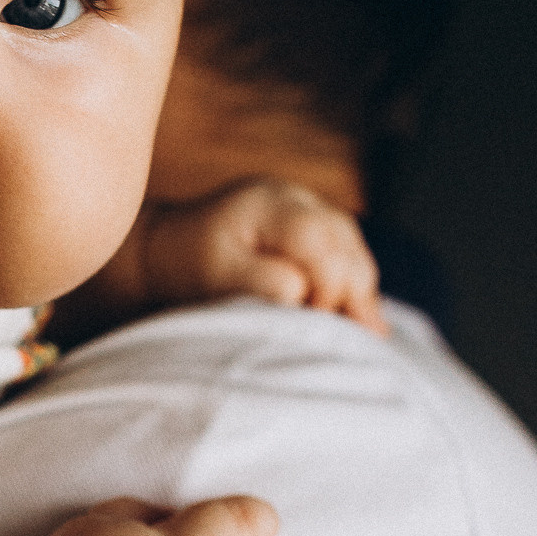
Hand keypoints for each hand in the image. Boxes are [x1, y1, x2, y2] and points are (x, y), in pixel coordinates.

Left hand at [146, 176, 386, 334]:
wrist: (172, 248)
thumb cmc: (190, 264)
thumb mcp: (216, 275)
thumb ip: (261, 282)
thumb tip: (303, 294)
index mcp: (268, 202)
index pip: (317, 239)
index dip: (326, 283)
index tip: (313, 320)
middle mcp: (296, 198)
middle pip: (344, 243)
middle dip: (350, 291)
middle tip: (346, 337)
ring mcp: (309, 209)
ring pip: (353, 249)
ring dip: (359, 292)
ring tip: (364, 334)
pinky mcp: (315, 229)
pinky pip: (348, 256)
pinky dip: (353, 288)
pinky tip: (358, 320)